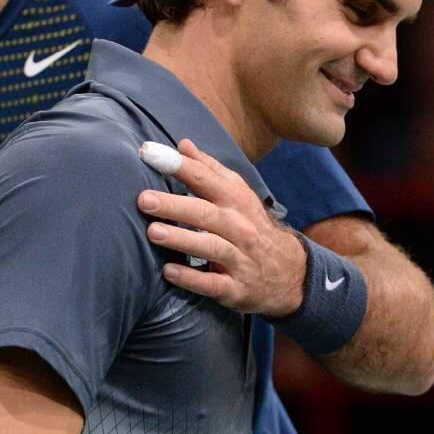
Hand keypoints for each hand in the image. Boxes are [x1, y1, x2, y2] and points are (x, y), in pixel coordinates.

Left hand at [136, 138, 305, 316]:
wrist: (289, 272)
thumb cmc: (251, 226)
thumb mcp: (238, 194)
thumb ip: (209, 170)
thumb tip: (182, 145)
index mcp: (236, 200)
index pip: (206, 179)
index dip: (179, 165)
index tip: (148, 152)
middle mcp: (239, 227)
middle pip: (206, 214)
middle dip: (175, 206)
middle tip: (144, 199)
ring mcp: (239, 259)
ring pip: (211, 247)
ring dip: (182, 239)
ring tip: (153, 232)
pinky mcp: (236, 288)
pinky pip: (213, 283)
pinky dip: (192, 278)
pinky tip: (169, 271)